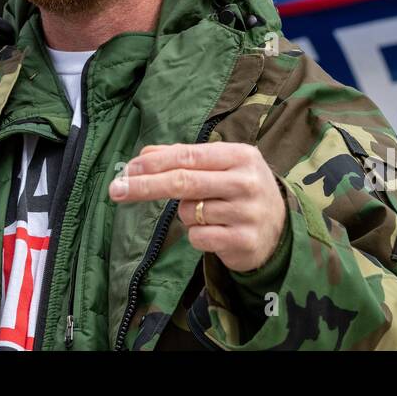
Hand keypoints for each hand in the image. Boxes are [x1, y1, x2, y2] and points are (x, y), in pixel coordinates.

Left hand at [109, 142, 286, 272]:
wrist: (280, 229)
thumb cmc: (241, 190)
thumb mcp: (221, 166)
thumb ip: (184, 158)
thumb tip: (143, 154)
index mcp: (240, 155)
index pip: (188, 156)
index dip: (154, 163)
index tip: (127, 170)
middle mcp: (245, 181)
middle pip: (183, 182)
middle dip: (145, 186)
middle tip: (116, 190)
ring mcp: (246, 212)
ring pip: (189, 212)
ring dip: (186, 214)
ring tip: (209, 213)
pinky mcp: (243, 241)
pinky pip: (198, 237)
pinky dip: (197, 235)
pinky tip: (216, 231)